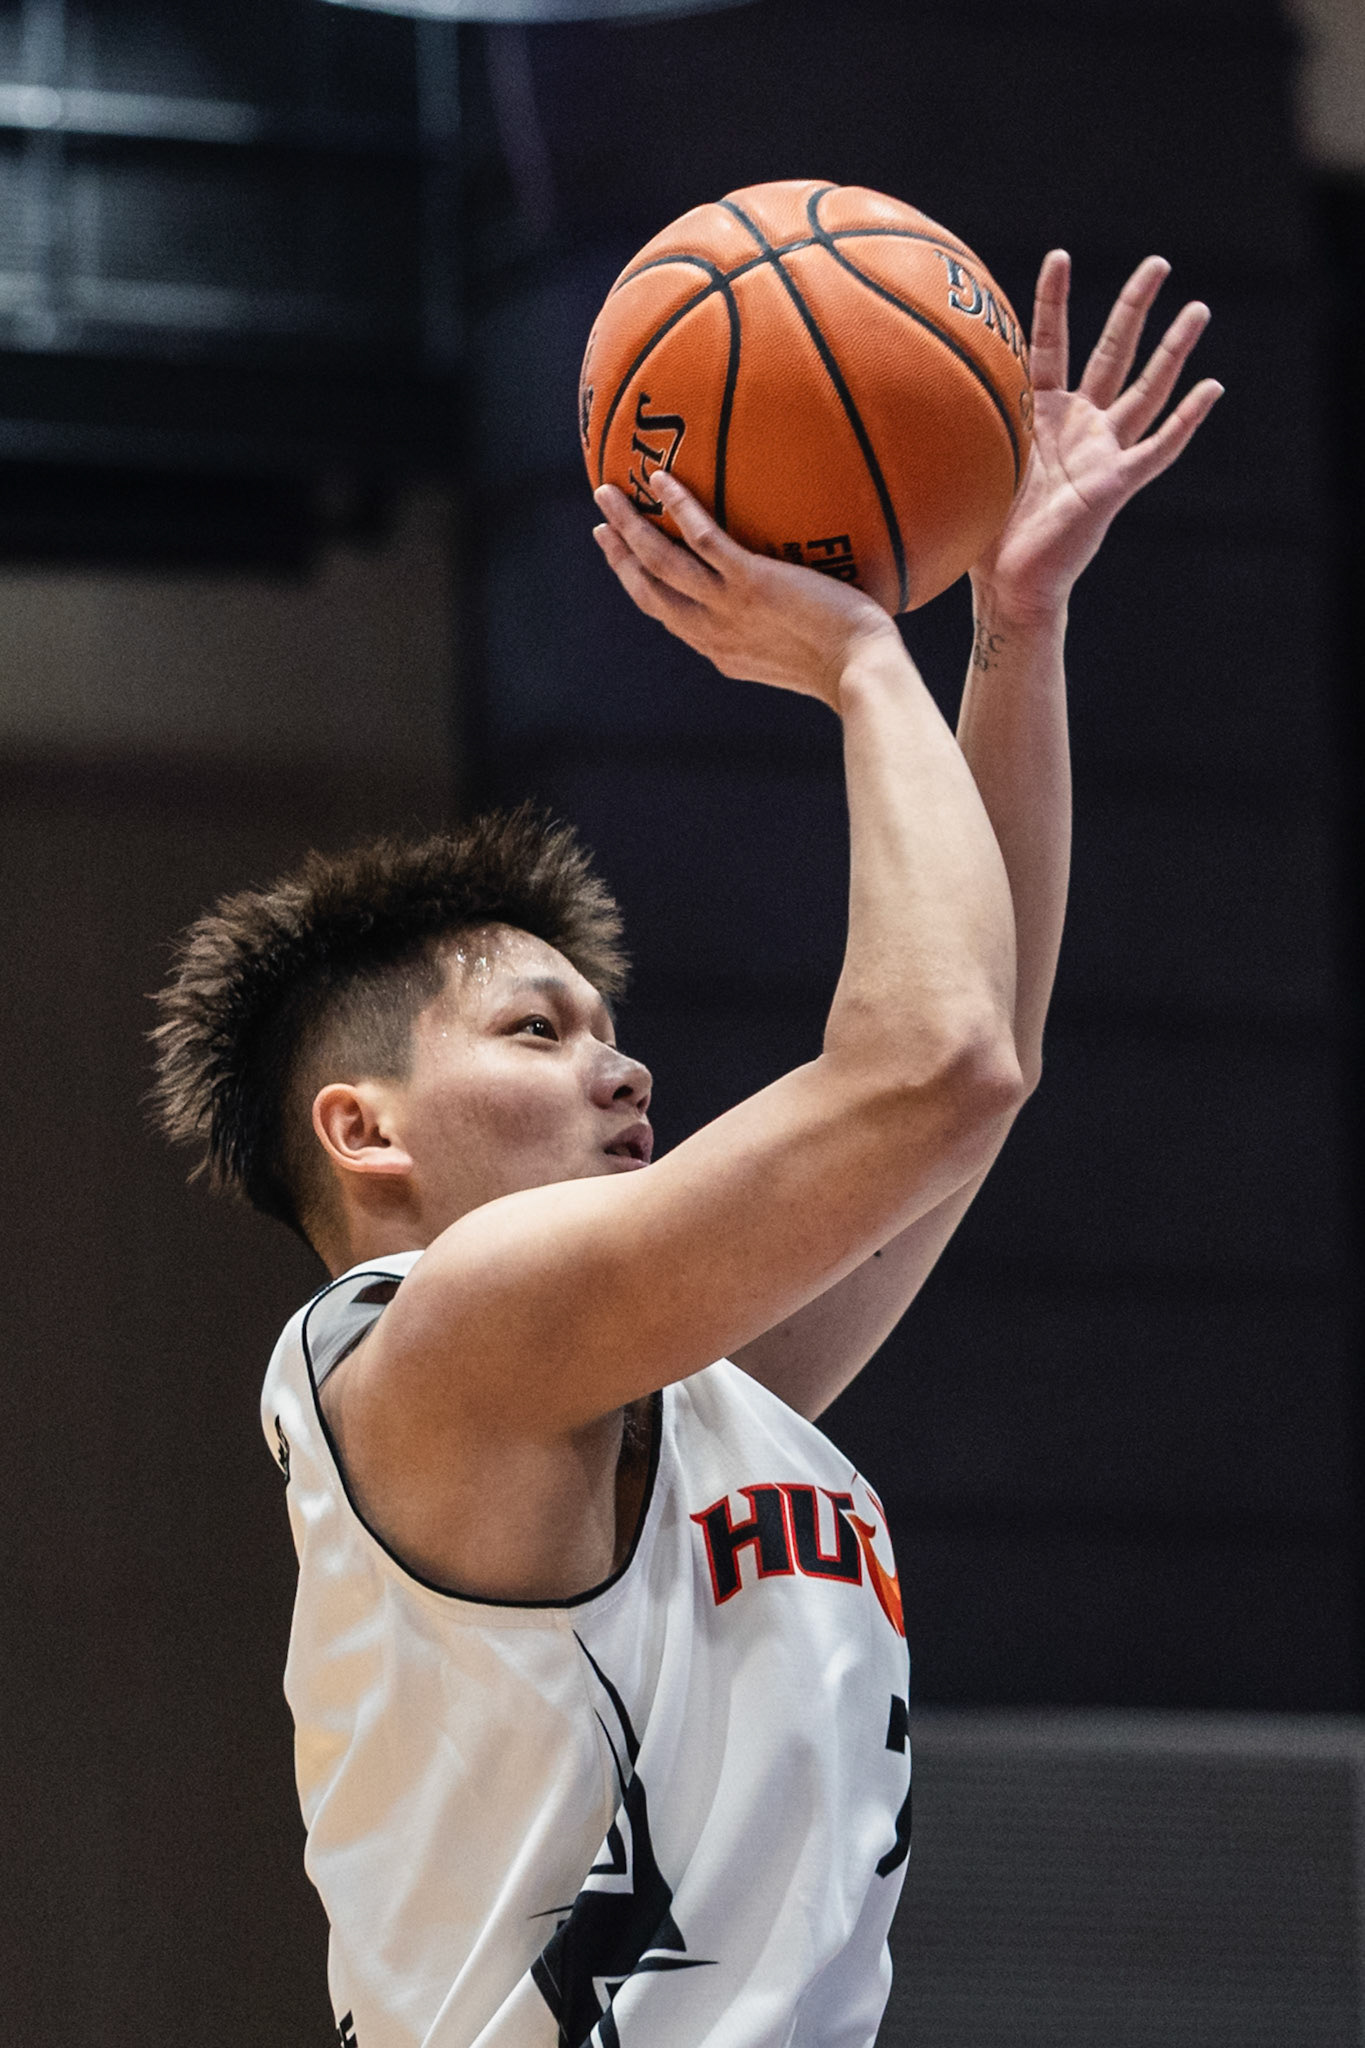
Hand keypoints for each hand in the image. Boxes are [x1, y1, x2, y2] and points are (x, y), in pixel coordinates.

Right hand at [592, 471, 898, 709]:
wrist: (861, 672)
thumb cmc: (850, 664)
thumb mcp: (802, 654)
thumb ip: (782, 629)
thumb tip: (796, 602)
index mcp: (720, 650)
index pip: (669, 615)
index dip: (640, 586)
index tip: (624, 562)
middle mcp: (713, 631)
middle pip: (648, 590)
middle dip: (619, 557)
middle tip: (600, 524)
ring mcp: (728, 607)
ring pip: (661, 562)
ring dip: (629, 527)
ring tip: (608, 493)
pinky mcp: (750, 583)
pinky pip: (703, 539)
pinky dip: (680, 508)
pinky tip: (664, 478)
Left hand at [970, 251, 1223, 625]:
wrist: (1007, 586)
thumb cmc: (980, 532)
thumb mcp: (962, 467)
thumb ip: (948, 428)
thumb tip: (892, 391)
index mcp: (1040, 414)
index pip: (1050, 343)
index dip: (1054, 301)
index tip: (1059, 256)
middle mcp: (1079, 425)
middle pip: (1114, 351)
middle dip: (1135, 306)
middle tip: (1157, 263)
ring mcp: (1102, 453)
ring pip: (1146, 389)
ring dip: (1173, 350)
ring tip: (1199, 307)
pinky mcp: (1116, 485)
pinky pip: (1159, 448)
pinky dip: (1186, 420)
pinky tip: (1212, 388)